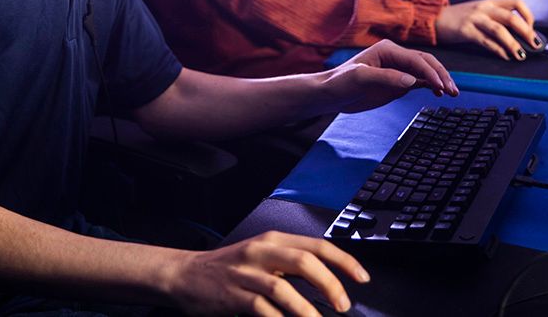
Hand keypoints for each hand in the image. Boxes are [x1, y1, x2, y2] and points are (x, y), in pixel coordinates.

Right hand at [166, 231, 369, 314]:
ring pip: (284, 288)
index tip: (362, 278)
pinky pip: (262, 309)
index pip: (317, 245)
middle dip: (330, 284)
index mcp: (273, 240)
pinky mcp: (233, 294)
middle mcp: (261, 251)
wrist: (185, 274)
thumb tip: (328, 280)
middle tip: (344, 304)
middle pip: (305, 261)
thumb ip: (291, 264)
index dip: (343, 261)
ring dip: (307, 309)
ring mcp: (246, 273)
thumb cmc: (228, 269)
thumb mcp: (262, 257)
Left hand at [321, 39, 458, 113]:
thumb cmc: (341, 82)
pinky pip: (420, 81)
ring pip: (426, 71)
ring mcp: (398, 70)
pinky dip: (432, 86)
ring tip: (452, 93)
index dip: (430, 72)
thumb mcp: (361, 78)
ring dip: (439, 81)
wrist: (330, 94)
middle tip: (452, 90)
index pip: (416, 60)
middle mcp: (396, 57)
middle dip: (440, 75)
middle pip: (426, 63)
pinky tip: (440, 94)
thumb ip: (387, 78)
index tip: (440, 86)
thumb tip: (412, 80)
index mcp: (387, 49)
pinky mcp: (397, 82)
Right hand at [434, 0, 537, 60]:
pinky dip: (498, 50)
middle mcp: (484, 8)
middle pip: (511, 18)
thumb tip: (519, 32)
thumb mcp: (479, 11)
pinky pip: (486, 41)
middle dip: (527, 33)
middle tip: (535, 45)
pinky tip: (504, 57)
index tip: (532, 28)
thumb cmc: (459, 18)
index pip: (516, 3)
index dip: (528, 15)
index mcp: (490, 2)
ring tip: (521, 55)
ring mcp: (474, 19)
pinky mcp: (465, 31)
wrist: (435, 19)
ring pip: (500, 30)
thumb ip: (496, 16)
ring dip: (513, 44)